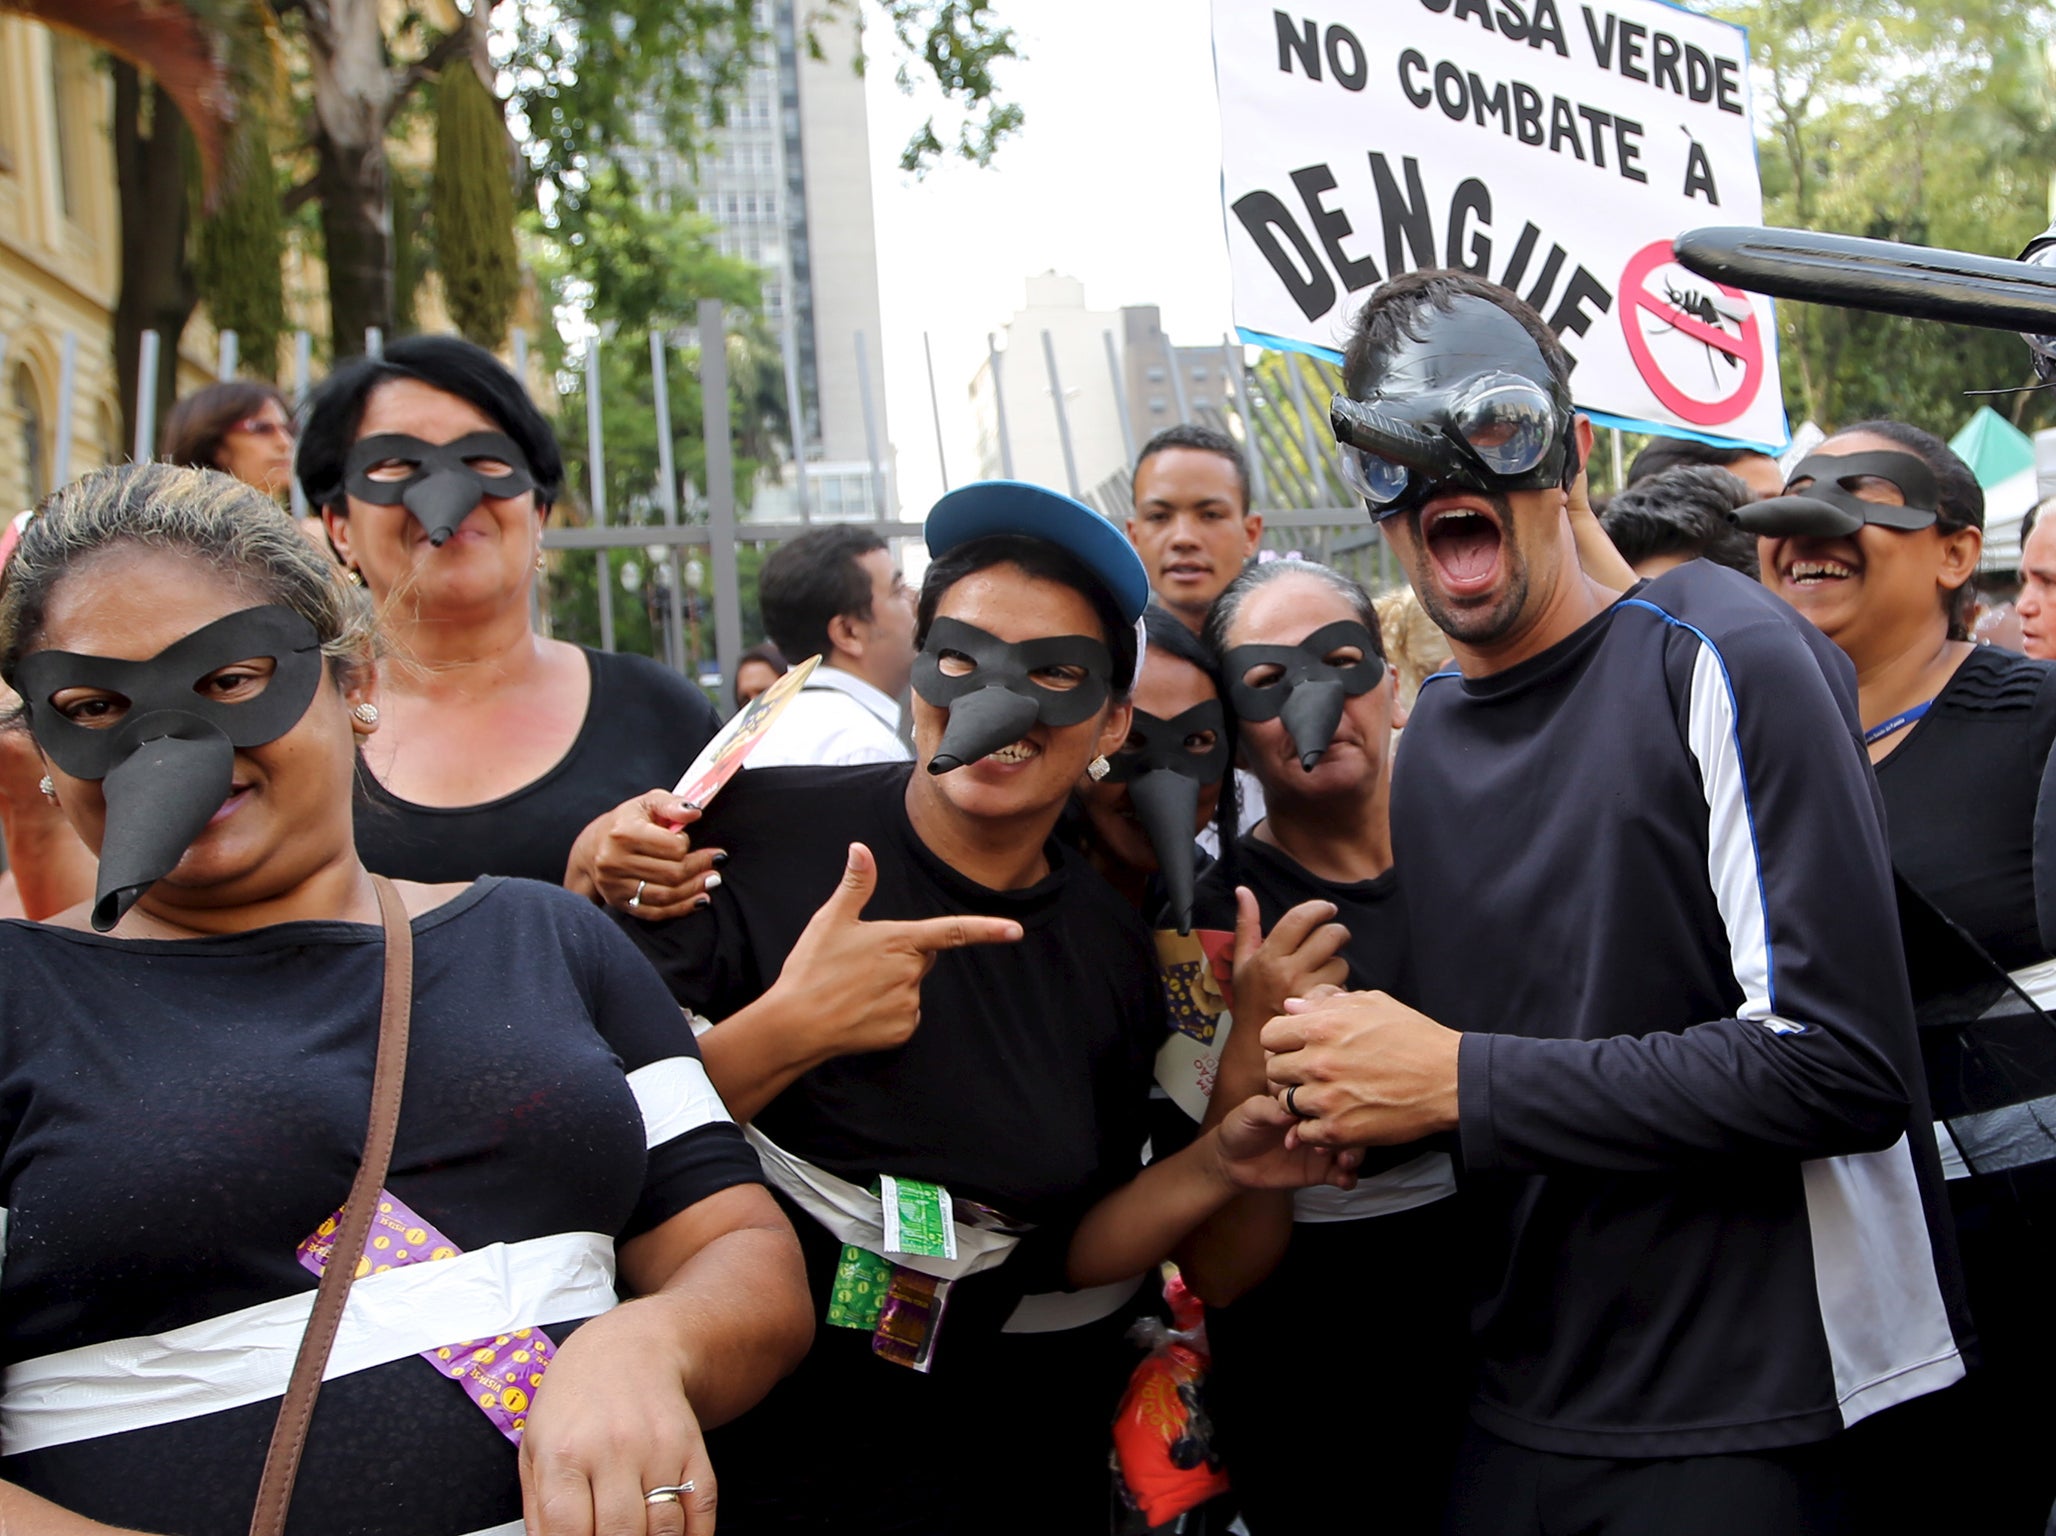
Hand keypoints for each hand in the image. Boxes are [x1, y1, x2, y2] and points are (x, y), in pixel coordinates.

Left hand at [519, 1299, 716, 1535]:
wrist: (630, 1347)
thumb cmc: (576, 1401)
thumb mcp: (535, 1447)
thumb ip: (539, 1510)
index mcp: (565, 1454)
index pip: (568, 1532)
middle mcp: (614, 1450)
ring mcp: (658, 1449)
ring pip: (664, 1530)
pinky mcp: (691, 1448)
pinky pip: (700, 1509)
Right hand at [567, 792, 721, 919]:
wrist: (592, 848)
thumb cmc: (626, 823)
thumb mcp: (647, 803)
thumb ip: (672, 804)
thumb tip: (695, 812)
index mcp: (624, 833)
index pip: (671, 846)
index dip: (685, 843)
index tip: (687, 840)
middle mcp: (616, 861)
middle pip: (671, 873)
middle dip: (700, 867)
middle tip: (718, 861)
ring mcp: (616, 886)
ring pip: (666, 895)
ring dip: (696, 888)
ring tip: (713, 879)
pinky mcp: (620, 903)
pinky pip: (656, 912)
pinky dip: (682, 908)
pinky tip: (700, 899)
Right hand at [776, 843, 1024, 1062]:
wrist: (796, 1024)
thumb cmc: (812, 968)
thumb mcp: (831, 920)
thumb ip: (856, 884)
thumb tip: (861, 849)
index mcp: (900, 941)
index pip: (953, 931)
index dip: (988, 930)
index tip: (1016, 931)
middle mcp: (911, 972)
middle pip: (921, 958)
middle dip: (901, 957)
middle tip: (860, 963)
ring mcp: (908, 1003)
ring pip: (910, 987)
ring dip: (891, 986)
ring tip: (853, 989)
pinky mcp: (902, 1030)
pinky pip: (904, 1015)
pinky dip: (887, 1013)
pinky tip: (860, 1011)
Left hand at [1209, 1093, 1360, 1190]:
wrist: (1232, 1161)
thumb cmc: (1240, 1127)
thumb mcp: (1250, 1112)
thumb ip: (1270, 1109)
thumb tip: (1291, 1111)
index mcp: (1304, 1102)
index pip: (1328, 1098)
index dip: (1331, 1108)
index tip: (1325, 1121)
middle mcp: (1318, 1122)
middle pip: (1347, 1123)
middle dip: (1351, 1134)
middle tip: (1342, 1147)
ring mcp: (1322, 1146)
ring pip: (1351, 1148)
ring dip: (1355, 1155)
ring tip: (1345, 1163)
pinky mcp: (1322, 1170)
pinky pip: (1343, 1174)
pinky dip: (1349, 1177)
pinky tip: (1343, 1179)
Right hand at [1232, 889, 1348, 1045]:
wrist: (1255, 1043)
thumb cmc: (1250, 999)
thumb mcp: (1243, 960)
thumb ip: (1247, 923)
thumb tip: (1243, 891)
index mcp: (1268, 956)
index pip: (1300, 918)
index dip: (1318, 908)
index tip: (1326, 909)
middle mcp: (1288, 972)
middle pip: (1328, 936)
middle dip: (1337, 932)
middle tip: (1335, 936)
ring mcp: (1307, 992)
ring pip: (1340, 962)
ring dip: (1337, 963)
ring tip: (1324, 970)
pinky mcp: (1321, 1009)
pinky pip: (1343, 987)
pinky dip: (1339, 987)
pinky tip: (1327, 992)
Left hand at [1262, 990, 1461, 1148]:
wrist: (1450, 1079)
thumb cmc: (1415, 1037)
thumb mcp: (1373, 1004)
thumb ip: (1327, 1003)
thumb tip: (1292, 1006)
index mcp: (1323, 1027)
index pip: (1270, 1036)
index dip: (1281, 1041)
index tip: (1296, 1048)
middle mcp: (1318, 1062)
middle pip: (1273, 1070)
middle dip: (1288, 1071)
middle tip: (1309, 1075)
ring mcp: (1326, 1099)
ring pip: (1285, 1103)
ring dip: (1299, 1101)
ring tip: (1323, 1097)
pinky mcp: (1339, 1130)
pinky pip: (1303, 1132)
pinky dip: (1313, 1128)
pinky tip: (1331, 1119)